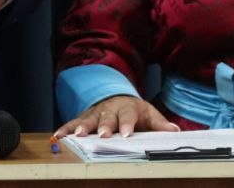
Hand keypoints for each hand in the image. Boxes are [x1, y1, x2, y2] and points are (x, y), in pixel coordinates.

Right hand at [54, 95, 179, 138]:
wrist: (118, 97)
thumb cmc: (135, 111)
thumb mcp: (150, 114)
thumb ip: (160, 124)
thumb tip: (176, 131)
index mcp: (128, 107)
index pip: (129, 115)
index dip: (127, 124)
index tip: (127, 134)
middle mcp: (110, 108)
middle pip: (107, 117)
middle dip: (104, 126)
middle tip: (102, 135)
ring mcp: (96, 112)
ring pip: (88, 118)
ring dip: (82, 126)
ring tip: (76, 135)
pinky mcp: (84, 116)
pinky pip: (73, 122)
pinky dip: (65, 128)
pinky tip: (58, 136)